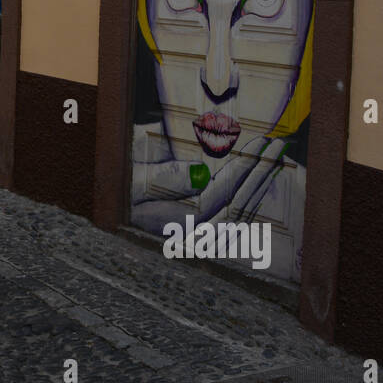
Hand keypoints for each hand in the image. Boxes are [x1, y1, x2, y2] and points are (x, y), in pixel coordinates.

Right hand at [130, 136, 289, 230]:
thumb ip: (164, 175)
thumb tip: (201, 173)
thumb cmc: (118, 178)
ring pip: (239, 217)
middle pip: (235, 206)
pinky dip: (251, 203)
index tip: (259, 145)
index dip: (244, 169)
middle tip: (277, 146)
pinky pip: (233, 225)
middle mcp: (185, 234)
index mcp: (169, 218)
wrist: (105, 196)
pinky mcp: (199, 236)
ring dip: (260, 186)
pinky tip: (261, 185)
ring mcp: (194, 238)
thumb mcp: (132, 171)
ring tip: (276, 160)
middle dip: (260, 174)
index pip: (220, 194)